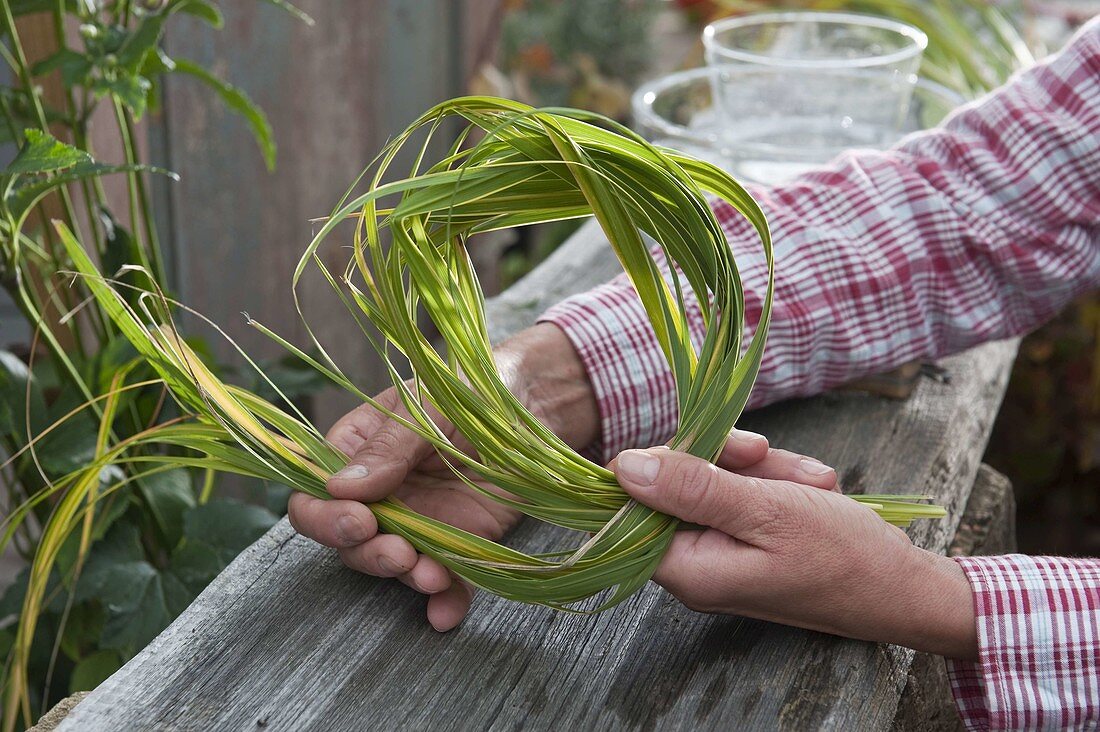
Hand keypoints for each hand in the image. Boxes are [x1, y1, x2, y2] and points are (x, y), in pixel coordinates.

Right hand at [289, 323, 598, 630]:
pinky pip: (444, 578)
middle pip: (349, 540)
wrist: (536, 406)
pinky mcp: (457, 542)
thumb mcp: (428, 406)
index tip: (358, 521)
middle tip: (398, 553)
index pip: (315, 494)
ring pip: (393, 563)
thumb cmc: (473, 390)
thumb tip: (338, 486)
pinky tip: (446, 613)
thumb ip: (388, 448)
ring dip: (406, 577)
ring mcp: (418, 520)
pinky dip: (445, 600)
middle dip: (369, 554)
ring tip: (433, 576)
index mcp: (358, 451)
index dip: (325, 517)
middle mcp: (380, 493)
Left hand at [612, 445, 977, 660]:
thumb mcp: (767, 511)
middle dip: (730, 461)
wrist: (905, 588)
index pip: (632, 506)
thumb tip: (624, 467)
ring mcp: (723, 552)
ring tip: (808, 484)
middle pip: (678, 484)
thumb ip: (692, 488)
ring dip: (766, 469)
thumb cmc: (842, 556)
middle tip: (770, 459)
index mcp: (688, 569)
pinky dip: (780, 482)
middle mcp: (697, 564)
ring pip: (718, 480)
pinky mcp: (749, 541)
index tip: (708, 446)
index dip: (663, 463)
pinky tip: (812, 489)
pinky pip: (746, 493)